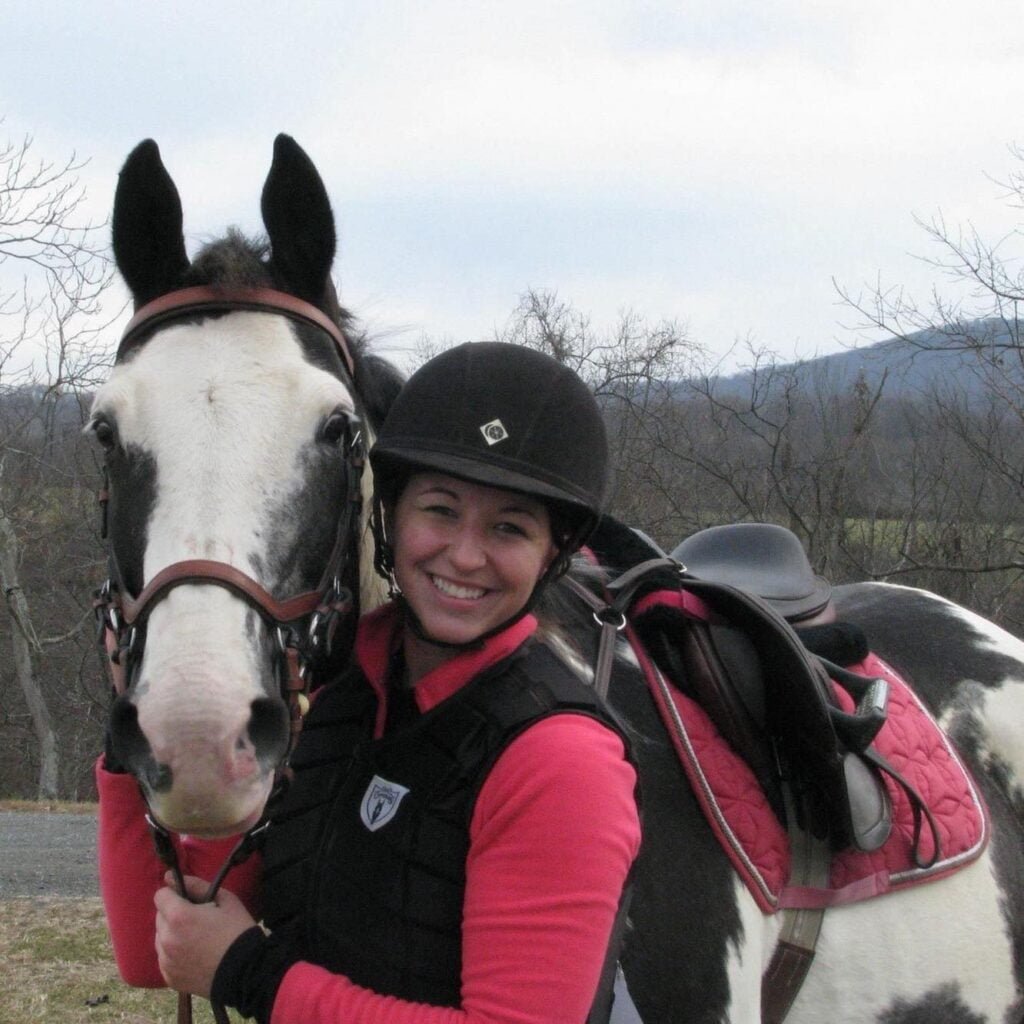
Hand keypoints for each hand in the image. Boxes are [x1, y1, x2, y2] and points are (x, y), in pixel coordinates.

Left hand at [154, 873, 255, 996]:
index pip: (160, 895)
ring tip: (195, 938)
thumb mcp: (225, 899)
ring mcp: (166, 960)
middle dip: (173, 913)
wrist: (245, 972)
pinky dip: (174, 953)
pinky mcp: (169, 977)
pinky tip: (193, 954)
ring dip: (172, 933)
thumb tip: (171, 877)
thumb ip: (197, 886)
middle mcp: (166, 938)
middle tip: (196, 919)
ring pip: (160, 938)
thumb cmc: (237, 931)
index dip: (174, 893)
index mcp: (179, 916)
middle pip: (159, 916)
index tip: (187, 898)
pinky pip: (164, 958)